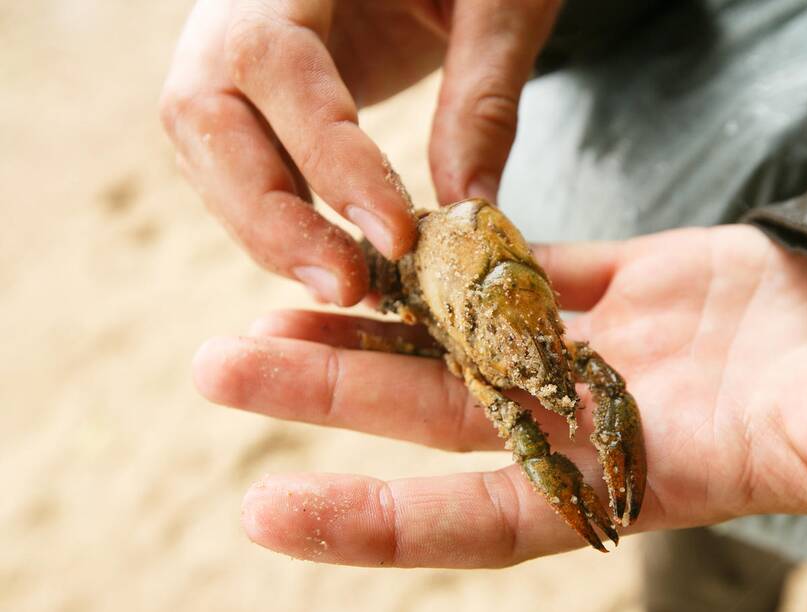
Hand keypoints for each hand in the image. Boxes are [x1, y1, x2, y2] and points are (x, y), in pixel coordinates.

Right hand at [160, 0, 559, 303]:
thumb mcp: (503, 1)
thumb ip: (484, 98)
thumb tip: (469, 211)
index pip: (274, 60)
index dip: (327, 157)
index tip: (394, 236)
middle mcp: (238, 0)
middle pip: (202, 112)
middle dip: (269, 215)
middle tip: (346, 286)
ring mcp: (231, 41)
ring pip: (206, 146)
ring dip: (267, 229)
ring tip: (345, 285)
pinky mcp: (251, 86)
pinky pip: (234, 157)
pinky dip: (275, 215)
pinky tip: (329, 256)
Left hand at [194, 225, 806, 611]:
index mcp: (640, 485)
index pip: (487, 518)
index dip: (382, 522)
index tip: (269, 513)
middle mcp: (597, 427)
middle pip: (441, 420)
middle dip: (332, 396)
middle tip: (219, 368)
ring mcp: (602, 352)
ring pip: (461, 343)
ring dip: (369, 328)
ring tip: (265, 309)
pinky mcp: (622, 284)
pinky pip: (520, 271)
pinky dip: (455, 261)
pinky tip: (385, 246)